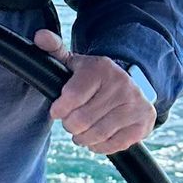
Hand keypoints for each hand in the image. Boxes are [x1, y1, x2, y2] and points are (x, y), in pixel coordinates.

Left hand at [34, 36, 155, 155]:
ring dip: (82, 138)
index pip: (72, 97)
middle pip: (81, 120)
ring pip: (96, 134)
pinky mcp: (143, 124)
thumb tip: (39, 36)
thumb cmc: (94, 78)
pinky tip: (97, 137)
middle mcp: (121, 84)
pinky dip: (99, 146)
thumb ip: (55, 49)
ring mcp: (135, 105)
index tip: (58, 110)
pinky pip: (113, 145)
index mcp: (101, 68)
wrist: (130, 87)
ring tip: (81, 131)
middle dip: (70, 125)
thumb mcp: (75, 63)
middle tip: (72, 121)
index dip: (60, 109)